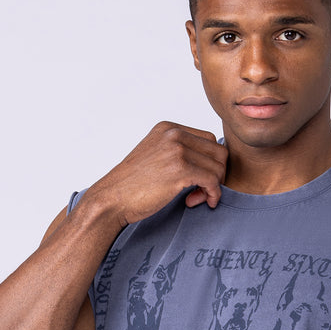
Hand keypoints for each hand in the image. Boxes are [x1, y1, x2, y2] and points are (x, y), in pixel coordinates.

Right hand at [89, 121, 227, 225]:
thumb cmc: (132, 185)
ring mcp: (177, 150)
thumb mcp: (156, 156)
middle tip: (200, 191)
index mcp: (168, 128)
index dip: (209, 163)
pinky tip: (196, 201)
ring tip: (195, 197)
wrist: (112, 198)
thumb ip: (178, 151)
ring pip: (219, 167)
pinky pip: (213, 181)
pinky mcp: (180, 170)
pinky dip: (212, 194)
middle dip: (215, 174)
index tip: (197, 181)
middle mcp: (174, 134)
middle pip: (218, 152)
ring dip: (212, 187)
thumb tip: (211, 161)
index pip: (209, 140)